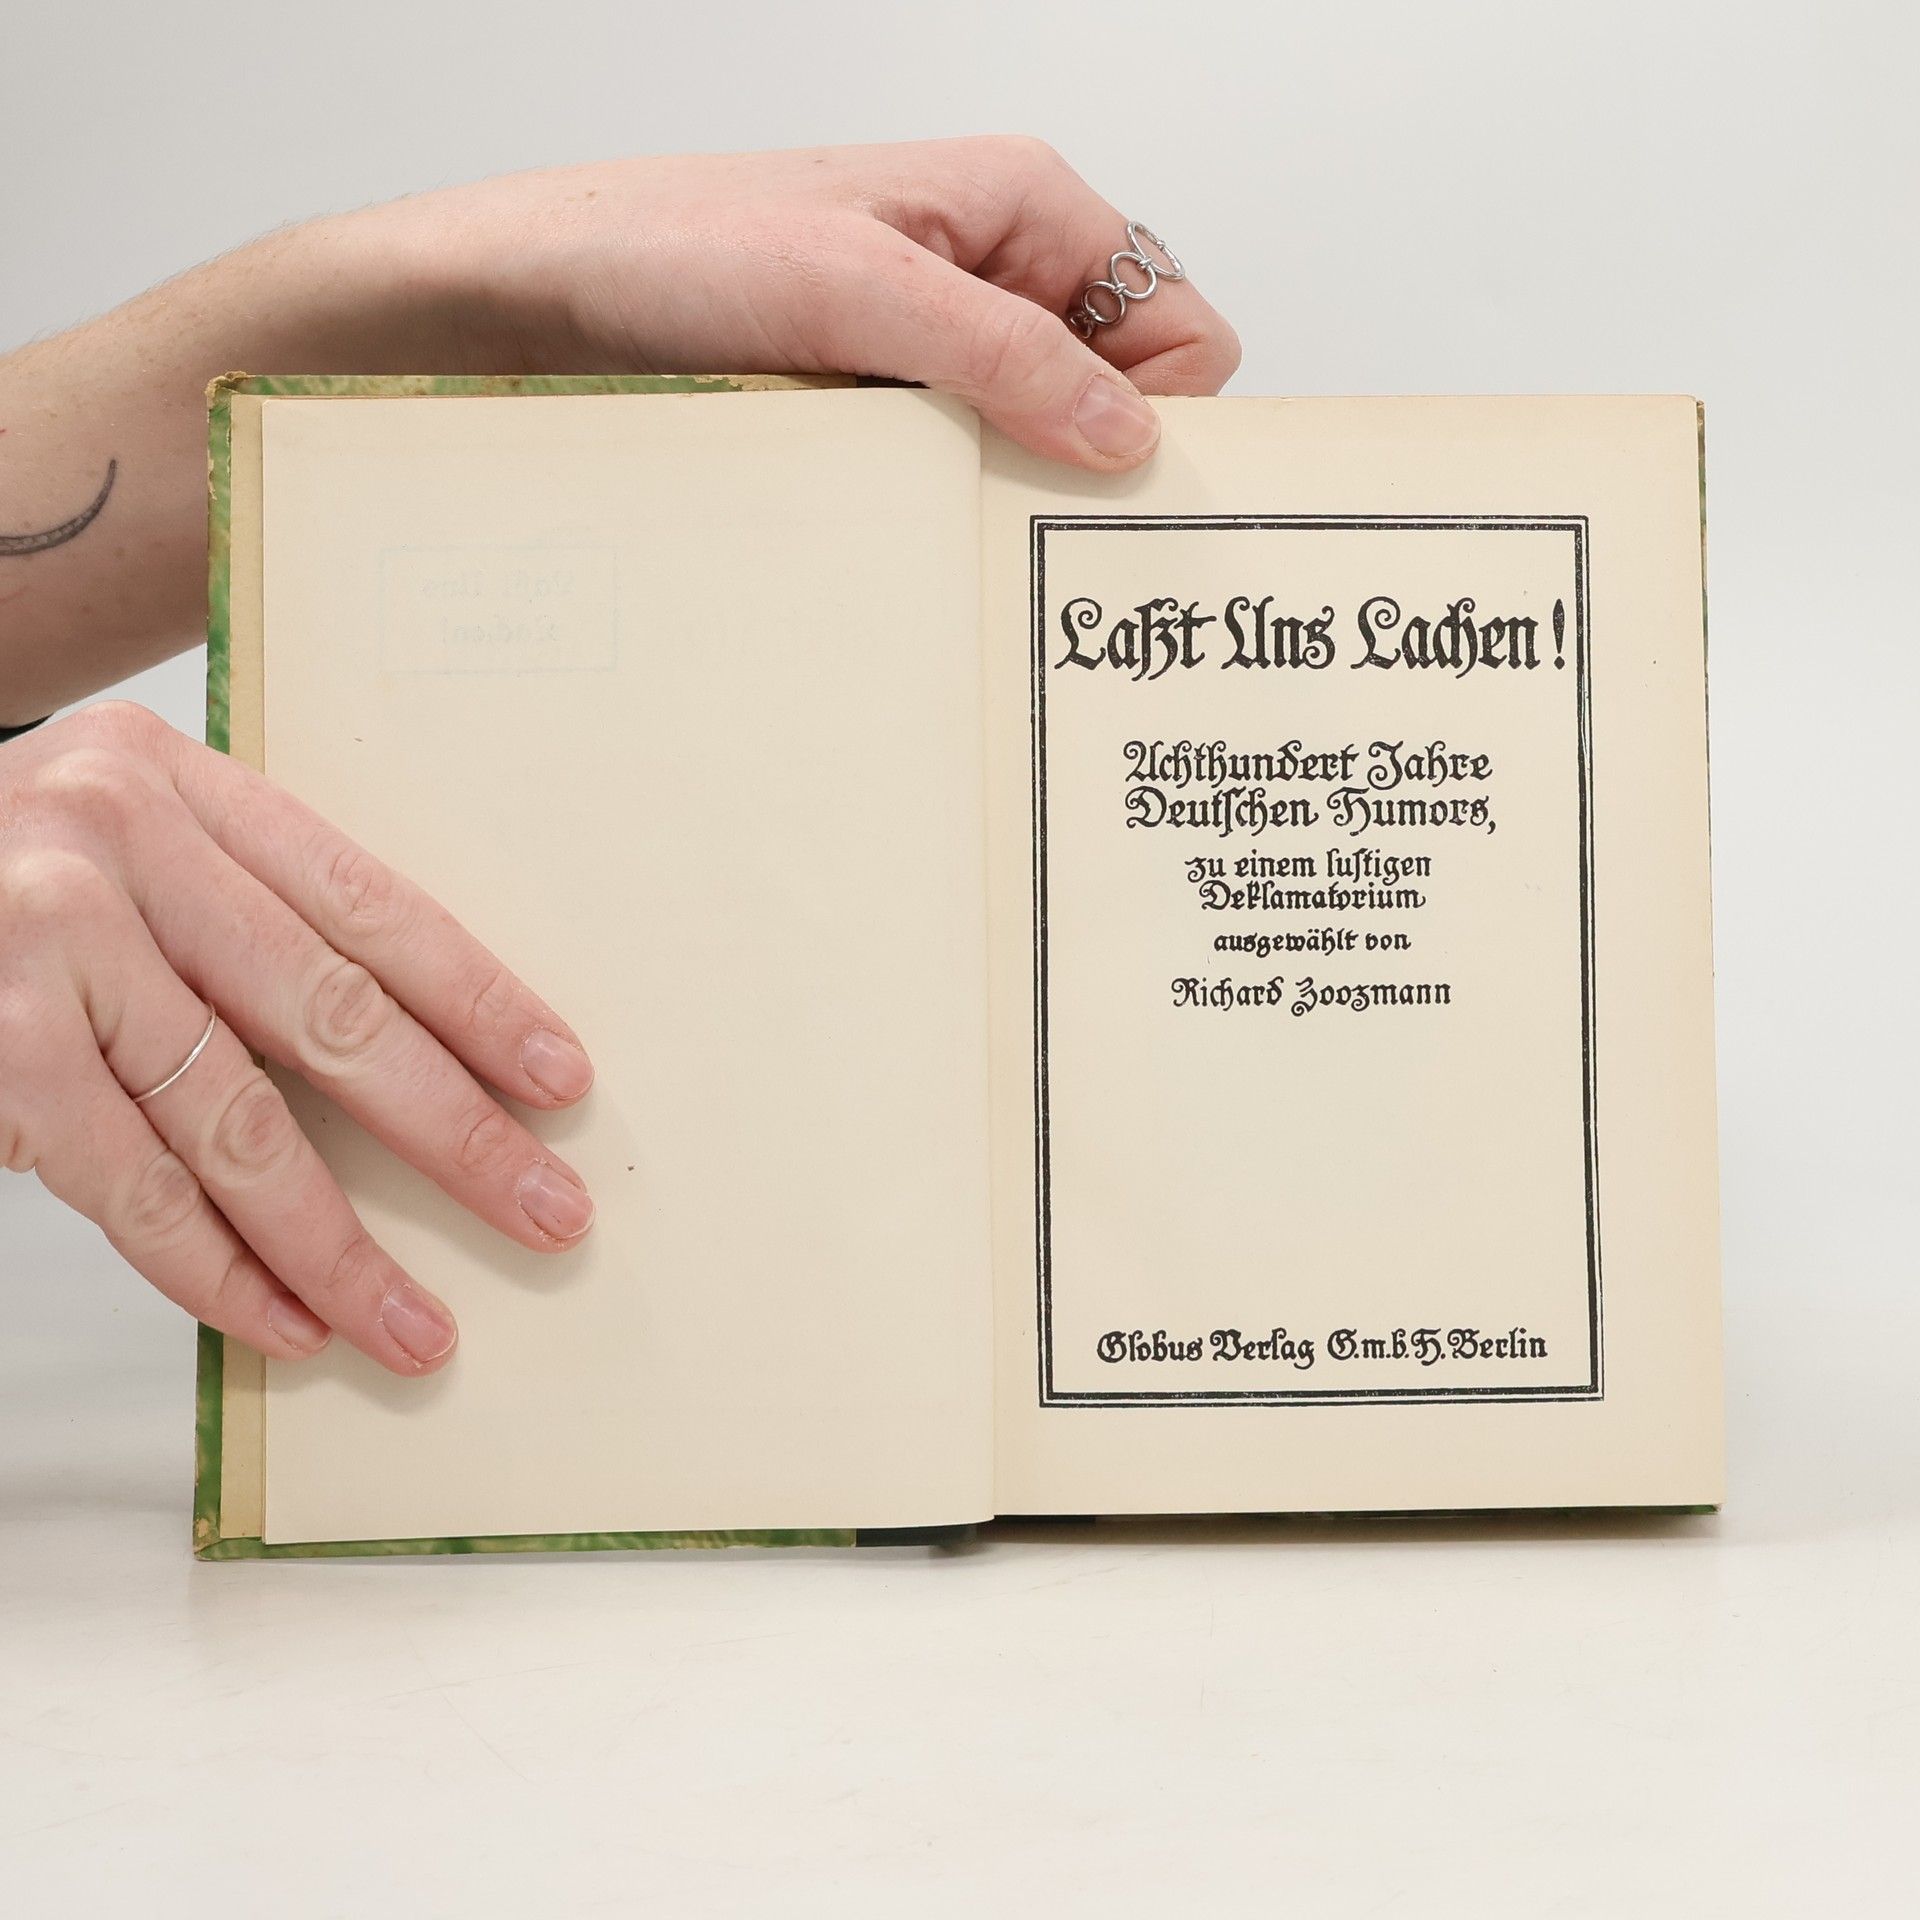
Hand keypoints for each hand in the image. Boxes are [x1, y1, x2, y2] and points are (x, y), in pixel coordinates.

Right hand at [0, 703, 595, 1373]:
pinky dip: (215, 1268)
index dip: (478, 1000)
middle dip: (452, 1130)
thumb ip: (240, 908)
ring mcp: (48, 943)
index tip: (561, 1080)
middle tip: (547, 1211)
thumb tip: (409, 1057)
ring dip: (337, 1244)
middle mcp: (118, 843)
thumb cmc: (0, 872)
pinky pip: (130, 1186)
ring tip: (417, 1326)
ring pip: (234, 1121)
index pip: (370, 904)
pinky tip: (288, 1322)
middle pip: (330, 1011)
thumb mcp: (124, 838)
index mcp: (181, 782)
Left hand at [378, 135, 1241, 471]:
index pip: (1176, 322)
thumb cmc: (667, 244)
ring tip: (953, 530)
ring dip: (1006, 492)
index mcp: (1018, 205)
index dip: (1165, 410)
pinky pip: (955, 469)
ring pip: (1032, 442)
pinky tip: (906, 528)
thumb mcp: (852, 286)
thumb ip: (1002, 351)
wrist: (528, 296)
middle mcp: (987, 273)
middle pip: (1114, 392)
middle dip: (1091, 463)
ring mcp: (930, 346)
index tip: (1117, 493)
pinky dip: (946, 504)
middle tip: (1039, 535)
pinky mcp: (877, 404)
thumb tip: (1126, 432)